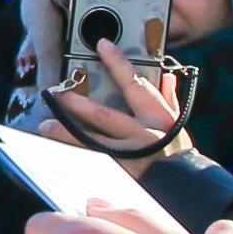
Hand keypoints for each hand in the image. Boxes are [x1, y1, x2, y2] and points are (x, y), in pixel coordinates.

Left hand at [38, 40, 191, 179]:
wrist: (186, 188)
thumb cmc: (178, 153)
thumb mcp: (178, 125)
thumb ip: (170, 99)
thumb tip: (167, 76)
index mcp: (158, 118)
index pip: (136, 85)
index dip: (119, 64)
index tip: (101, 45)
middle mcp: (142, 136)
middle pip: (107, 116)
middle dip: (80, 105)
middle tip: (58, 94)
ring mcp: (130, 158)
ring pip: (93, 143)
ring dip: (68, 134)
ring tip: (46, 126)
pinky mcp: (121, 175)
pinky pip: (93, 164)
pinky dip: (75, 159)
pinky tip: (56, 154)